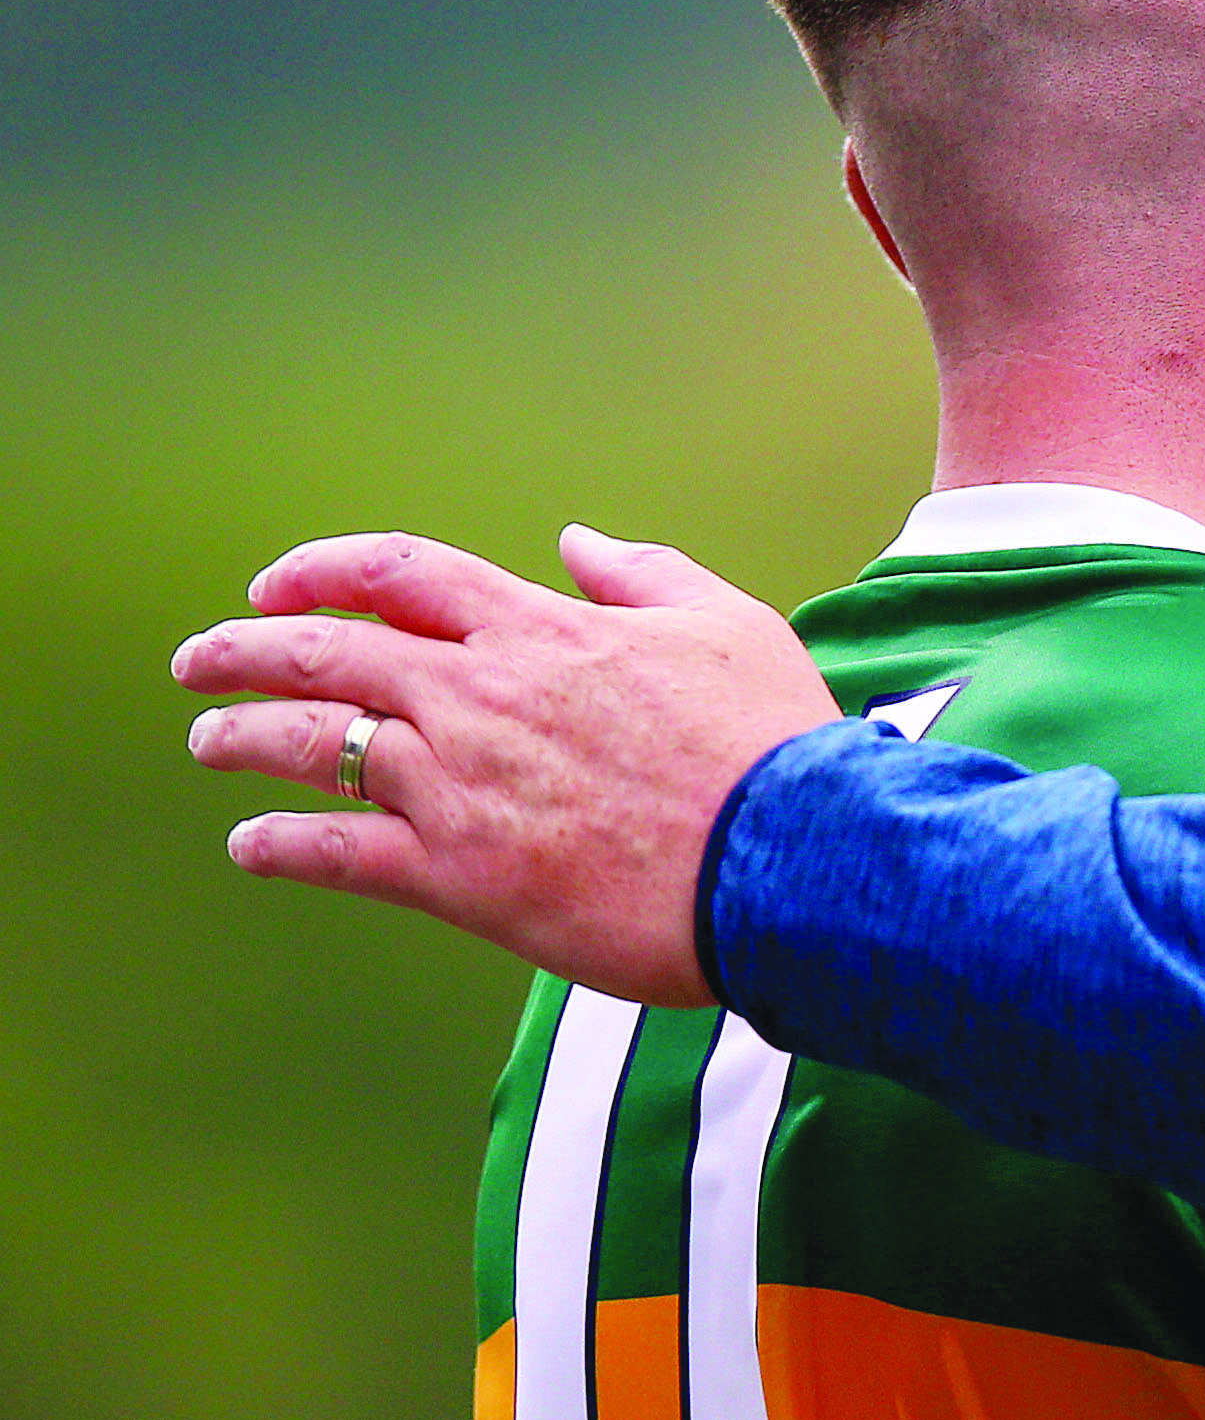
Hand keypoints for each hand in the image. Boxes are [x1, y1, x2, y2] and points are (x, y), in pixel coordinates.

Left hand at [173, 526, 840, 1003]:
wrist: (789, 863)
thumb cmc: (772, 746)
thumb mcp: (726, 626)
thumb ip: (643, 575)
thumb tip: (577, 542)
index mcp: (538, 631)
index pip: (395, 575)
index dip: (319, 572)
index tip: (276, 587)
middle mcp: (478, 698)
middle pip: (322, 656)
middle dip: (243, 651)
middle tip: (200, 661)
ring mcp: (459, 788)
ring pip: (312, 748)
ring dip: (243, 739)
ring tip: (209, 741)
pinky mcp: (459, 878)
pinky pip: (337, 853)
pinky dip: (281, 846)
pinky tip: (251, 846)